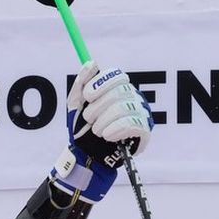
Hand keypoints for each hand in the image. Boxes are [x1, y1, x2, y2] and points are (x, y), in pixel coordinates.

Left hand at [48, 61, 153, 202]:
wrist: (86, 155)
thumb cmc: (81, 128)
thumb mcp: (75, 105)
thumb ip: (81, 83)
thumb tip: (92, 63)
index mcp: (117, 89)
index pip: (117, 75)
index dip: (100, 84)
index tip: (87, 97)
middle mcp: (132, 97)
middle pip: (120, 91)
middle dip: (98, 106)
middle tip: (89, 118)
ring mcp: (140, 113)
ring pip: (124, 108)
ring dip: (103, 121)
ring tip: (96, 130)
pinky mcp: (144, 130)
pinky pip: (132, 124)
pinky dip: (115, 129)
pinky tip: (107, 136)